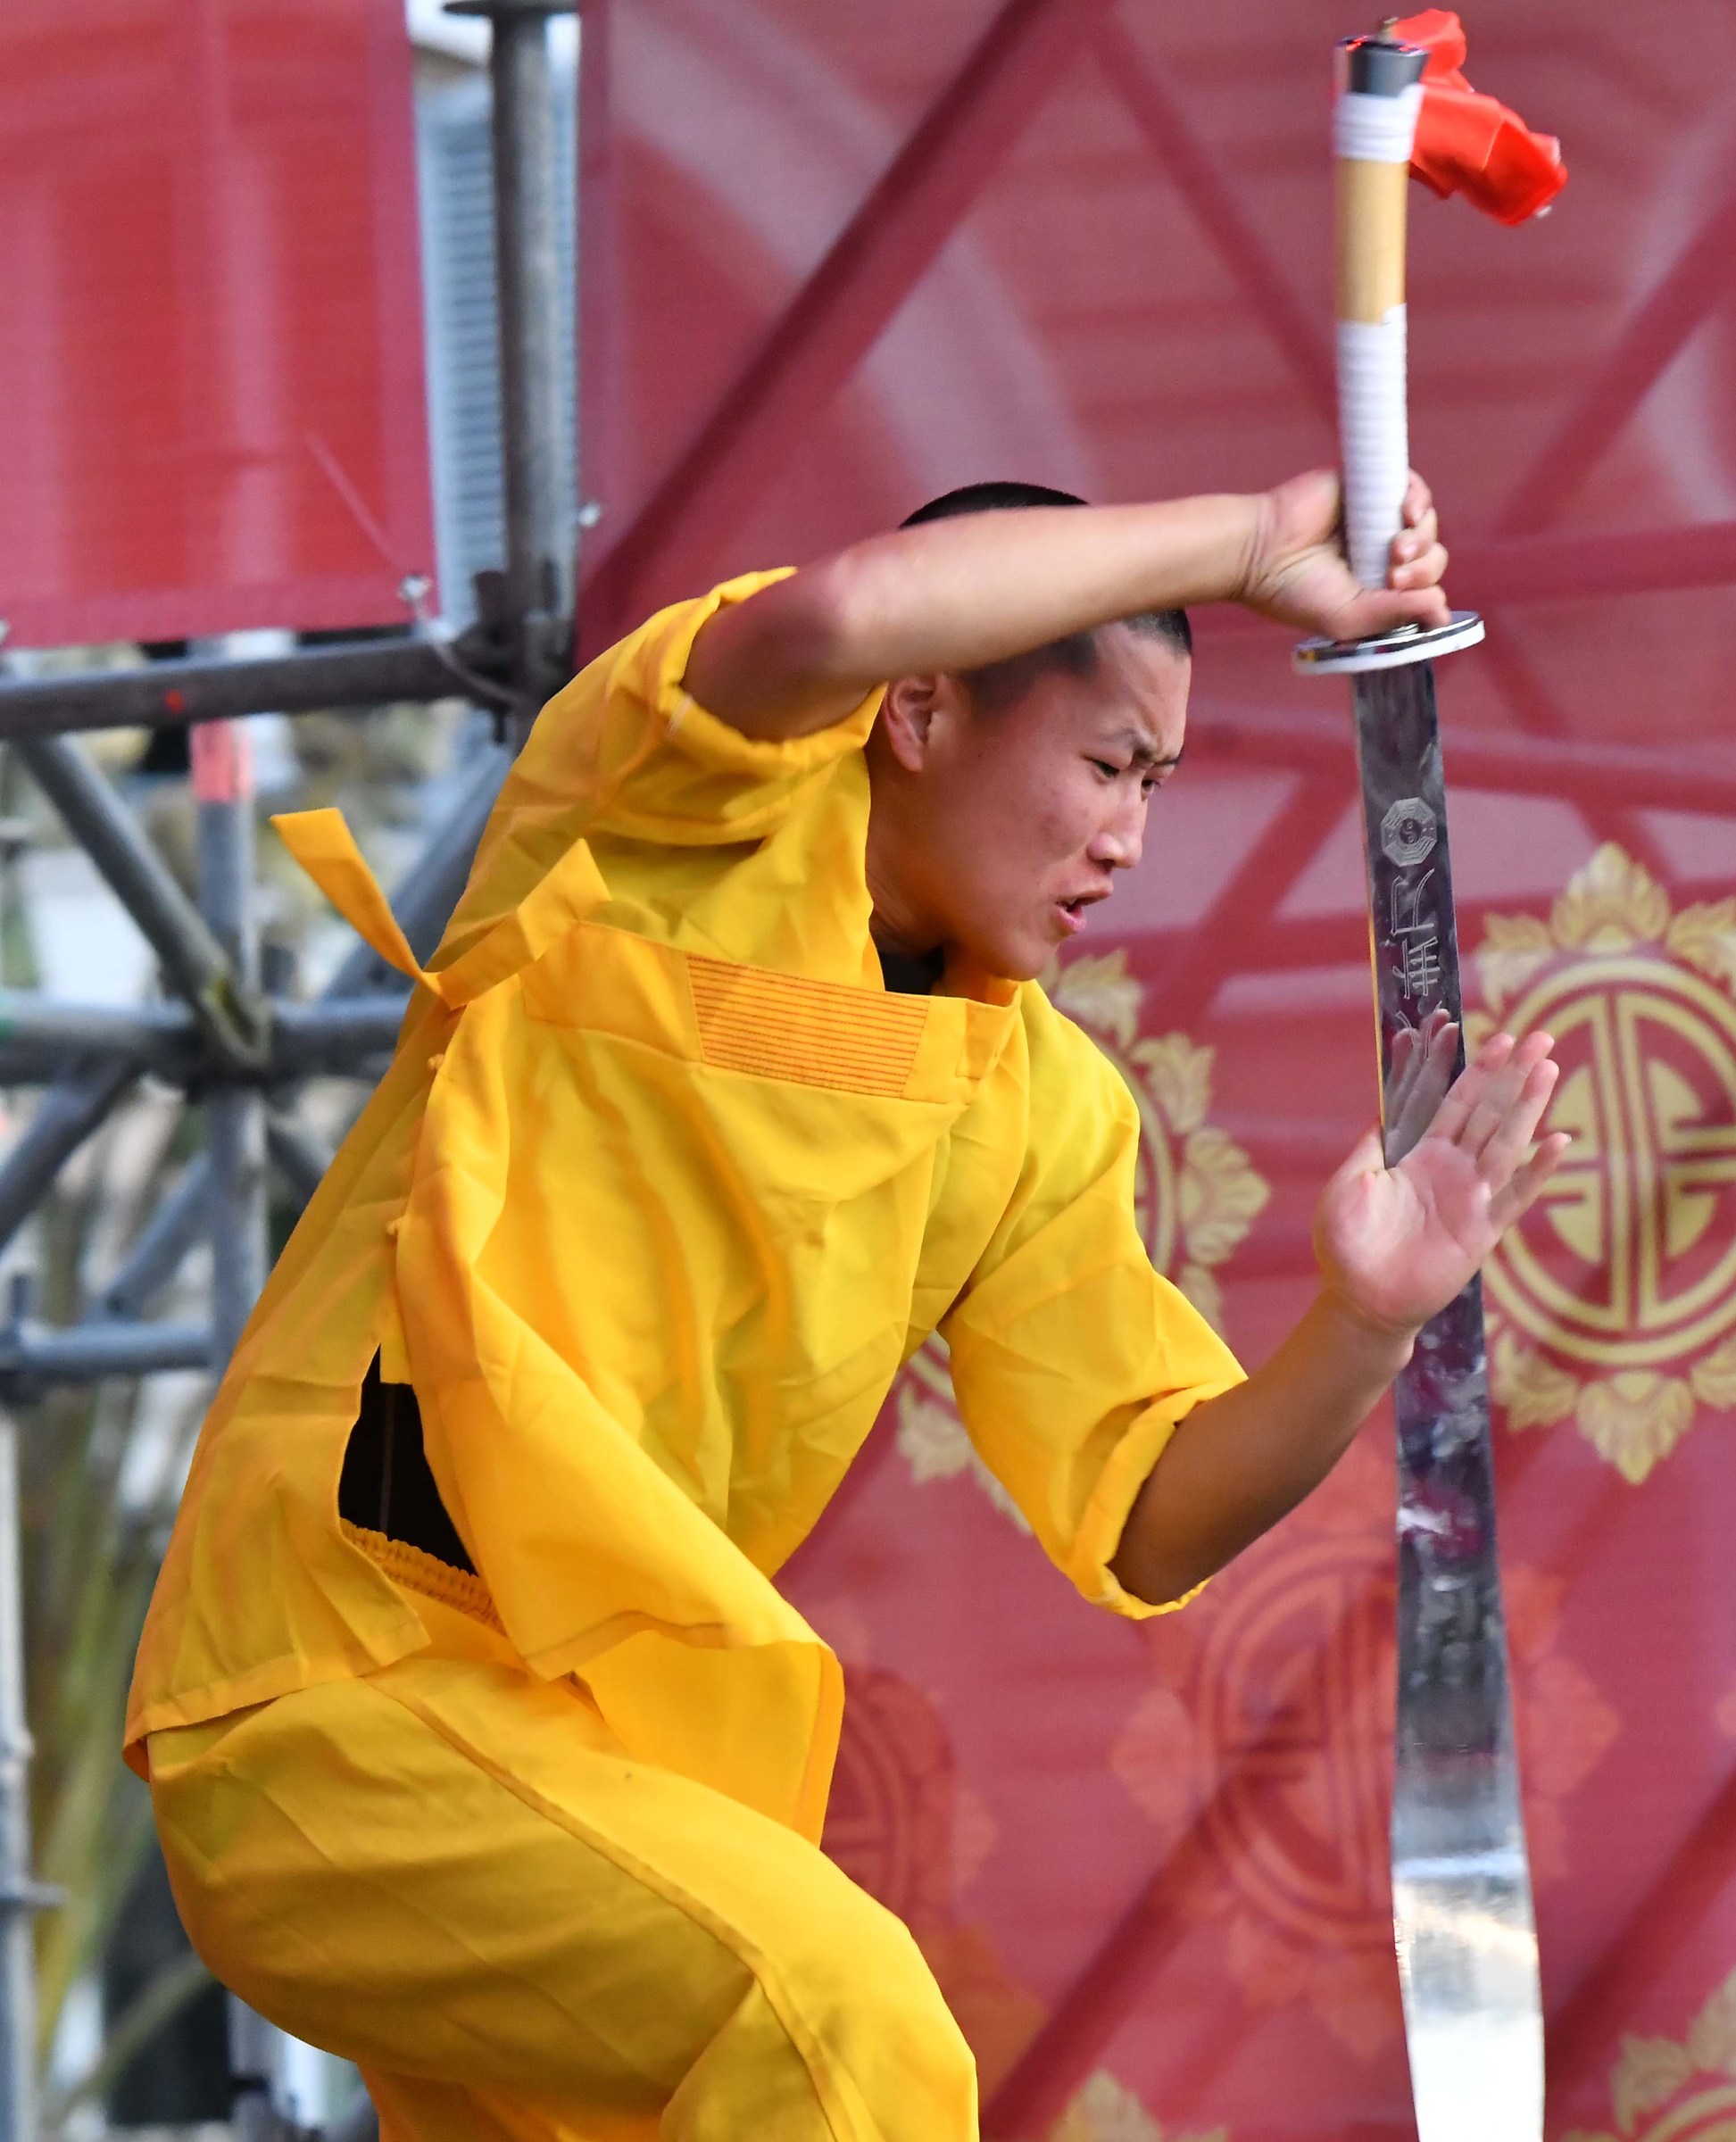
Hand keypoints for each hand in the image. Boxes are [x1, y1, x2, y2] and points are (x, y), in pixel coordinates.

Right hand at [1240, 468, 1449, 640]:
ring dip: (1422, 538)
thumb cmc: (1294, 592)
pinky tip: (1407, 511)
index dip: (1425, 591)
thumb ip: (1395, 615)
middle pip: (1431, 557)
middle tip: (1393, 574)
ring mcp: (1377, 520)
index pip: (1423, 589)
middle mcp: (1380, 554)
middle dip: (1423, 569)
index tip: (1397, 591)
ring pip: (1426, 525)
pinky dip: (1418, 498)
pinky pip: (1412, 487)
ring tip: (1395, 548)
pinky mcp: (1369, 487)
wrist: (1260, 552)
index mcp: (1376, 588)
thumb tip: (1440, 612)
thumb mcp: (1349, 618)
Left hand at [1314, 1027, 1570, 1337]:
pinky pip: (1515, 1195)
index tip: (1494, 1037)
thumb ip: (1371, 1147)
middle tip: (1539, 1036)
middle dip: (1512, 1074)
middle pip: (1488, 1111)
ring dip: (1528, 1106)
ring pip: (1506, 1141)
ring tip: (1549, 1068)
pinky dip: (1537, 1170)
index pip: (1452, 1102)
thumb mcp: (1349, 1184)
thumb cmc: (1347, 1245)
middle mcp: (1451, 1169)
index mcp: (1418, 1155)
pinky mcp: (1482, 1229)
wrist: (1361, 1301)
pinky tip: (1559, 1141)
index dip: (1473, 1071)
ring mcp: (1470, 1197)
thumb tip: (1383, 1109)